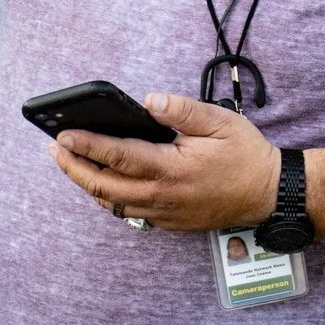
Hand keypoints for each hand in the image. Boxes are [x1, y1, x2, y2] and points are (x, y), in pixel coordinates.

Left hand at [50, 93, 282, 232]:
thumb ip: (182, 110)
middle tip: (56, 150)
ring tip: (71, 164)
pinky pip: (130, 212)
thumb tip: (149, 101)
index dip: (86, 145)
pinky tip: (103, 183)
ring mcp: (164, 213)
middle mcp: (162, 196)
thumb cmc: (246, 156)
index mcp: (171, 169)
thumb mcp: (220, 122)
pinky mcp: (170, 223)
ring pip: (112, 203)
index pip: (117, 156)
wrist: (269, 194)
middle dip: (74, 168)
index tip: (63, 135)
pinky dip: (109, 198)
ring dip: (88, 184)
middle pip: (103, 186)